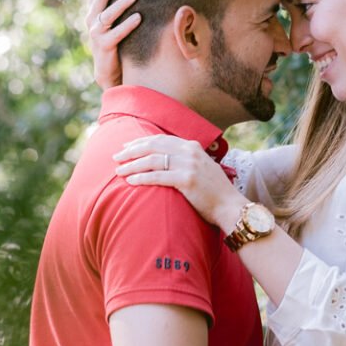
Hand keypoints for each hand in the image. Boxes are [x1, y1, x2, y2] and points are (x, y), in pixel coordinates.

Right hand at [85, 0, 140, 88]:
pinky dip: (127, 25)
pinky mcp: (103, 46)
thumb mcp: (117, 18)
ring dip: (121, 3)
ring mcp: (96, 33)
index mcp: (94, 8)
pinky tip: (139, 18)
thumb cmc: (119, 40)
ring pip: (107, 14)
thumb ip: (122, 1)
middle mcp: (92, 18)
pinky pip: (115, 34)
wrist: (109, 71)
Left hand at [114, 134, 243, 230]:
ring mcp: (188, 164)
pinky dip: (141, 178)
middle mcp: (189, 151)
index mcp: (192, 146)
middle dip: (132, 151)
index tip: (127, 147)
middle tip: (116, 157)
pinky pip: (157, 176)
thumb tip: (164, 161)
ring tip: (118, 171)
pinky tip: (130, 181)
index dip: (141, 142)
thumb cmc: (214, 191)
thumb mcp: (201, 167)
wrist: (229, 205)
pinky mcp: (187, 179)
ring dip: (132, 165)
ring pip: (152, 160)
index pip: (160, 139)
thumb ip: (185, 160)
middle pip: (153, 146)